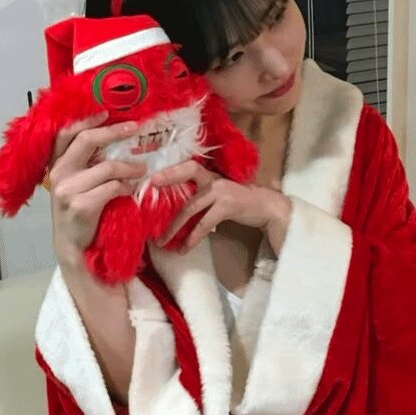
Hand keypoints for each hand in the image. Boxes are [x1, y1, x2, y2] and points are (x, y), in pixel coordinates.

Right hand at [46, 111, 147, 268]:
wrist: (72, 244)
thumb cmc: (79, 210)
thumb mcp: (74, 183)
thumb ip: (84, 163)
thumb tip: (113, 137)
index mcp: (56, 164)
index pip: (66, 133)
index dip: (86, 120)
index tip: (107, 113)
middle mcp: (58, 174)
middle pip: (86, 140)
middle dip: (114, 132)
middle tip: (135, 128)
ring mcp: (68, 190)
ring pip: (107, 167)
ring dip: (130, 167)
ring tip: (142, 170)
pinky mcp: (81, 206)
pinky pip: (112, 188)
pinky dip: (126, 187)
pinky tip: (131, 190)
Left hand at [151, 160, 291, 253]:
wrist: (268, 208)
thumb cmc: (241, 204)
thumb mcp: (221, 195)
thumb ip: (203, 195)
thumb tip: (178, 208)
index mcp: (211, 176)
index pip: (189, 166)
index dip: (171, 170)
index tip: (153, 178)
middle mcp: (215, 179)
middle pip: (187, 175)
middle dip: (167, 182)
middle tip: (147, 198)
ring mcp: (222, 191)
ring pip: (191, 207)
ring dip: (174, 226)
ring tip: (162, 241)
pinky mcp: (228, 206)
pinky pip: (205, 223)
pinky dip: (193, 237)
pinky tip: (184, 248)